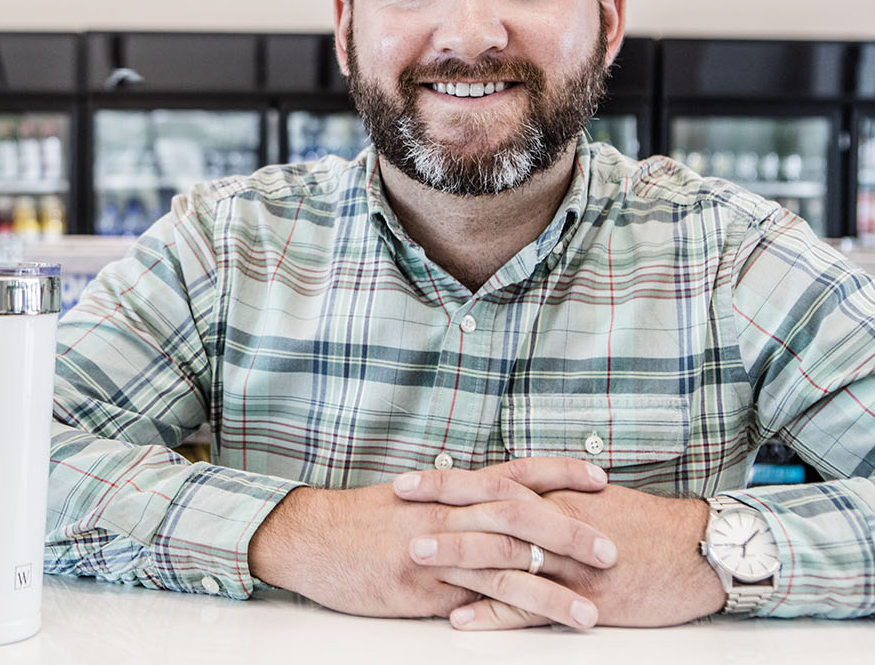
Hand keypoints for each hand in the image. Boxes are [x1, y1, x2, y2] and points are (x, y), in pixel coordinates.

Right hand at [248, 457, 613, 626]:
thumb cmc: (355, 522)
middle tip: (613, 548)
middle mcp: (450, 513)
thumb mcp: (407, 502)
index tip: (598, 476)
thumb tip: (485, 508)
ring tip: (595, 608)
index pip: (514, 473)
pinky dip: (515, 612)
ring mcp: (439, 550)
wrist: (309, 537)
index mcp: (448, 491)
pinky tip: (542, 627)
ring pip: (508, 563)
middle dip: (571, 531)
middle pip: (522, 516)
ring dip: (555, 587)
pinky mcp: (425, 586)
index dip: (559, 474)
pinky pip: (479, 598)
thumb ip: (449, 505)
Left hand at [398, 476, 724, 628]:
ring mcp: (571, 563)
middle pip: (491, 509)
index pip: (492, 481)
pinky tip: (461, 618)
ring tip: (415, 558)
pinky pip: (534, 607)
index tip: (406, 481)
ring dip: (458, 555)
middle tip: (396, 509)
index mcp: (558, 496)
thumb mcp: (594, 501)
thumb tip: (503, 492)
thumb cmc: (647, 526)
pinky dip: (496, 613)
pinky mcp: (587, 599)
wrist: (703, 551)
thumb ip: (548, 496)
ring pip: (507, 554)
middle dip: (441, 509)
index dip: (447, 482)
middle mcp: (559, 523)